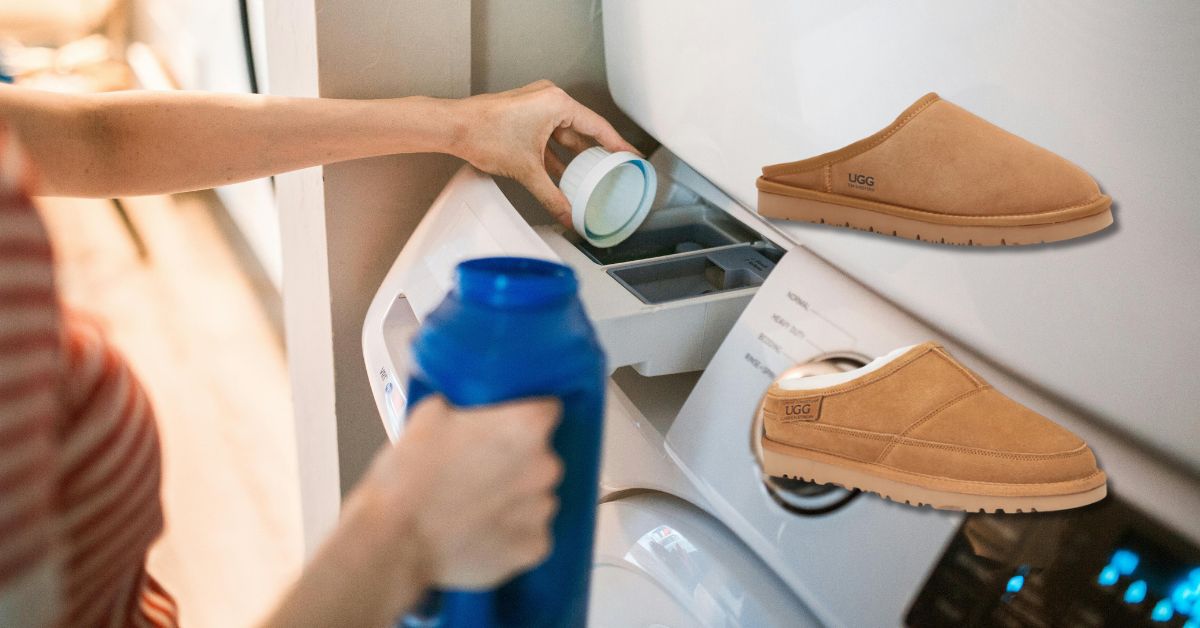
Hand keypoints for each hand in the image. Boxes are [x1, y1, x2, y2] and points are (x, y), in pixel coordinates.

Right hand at [361, 395, 563, 588]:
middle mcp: (545, 467)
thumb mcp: (428, 415)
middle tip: (479, 471)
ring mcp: (542, 510)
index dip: (522, 418)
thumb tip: (464, 407)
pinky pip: (530, 534)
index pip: (546, 411)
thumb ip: (462, 406)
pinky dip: (511, 534)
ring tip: (475, 505)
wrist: (393, 540)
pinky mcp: (534, 547)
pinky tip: (480, 531)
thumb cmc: (409, 479)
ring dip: (514, 499)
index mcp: (526, 427)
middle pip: (541, 458)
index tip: (504, 428)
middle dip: (516, 462)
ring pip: (536, 497)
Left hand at [450, 80, 638, 226]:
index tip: (631, 156)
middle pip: (583, 130)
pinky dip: (557, 154)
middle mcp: (549, 99)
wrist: (453, 127)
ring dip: (575, 156)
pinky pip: (550, 135)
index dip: (618, 145)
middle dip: (596, 154)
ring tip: (589, 177)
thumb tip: (567, 215)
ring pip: (565, 134)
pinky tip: (563, 174)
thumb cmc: (485, 134)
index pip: (598, 127)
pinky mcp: (525, 114)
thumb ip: (552, 196)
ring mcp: (536, 105)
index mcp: (557, 103)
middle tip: (613, 170)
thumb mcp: (527, 170)